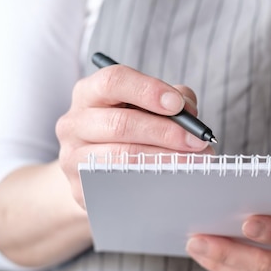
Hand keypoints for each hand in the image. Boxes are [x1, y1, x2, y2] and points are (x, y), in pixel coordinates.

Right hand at [56, 65, 212, 206]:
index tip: (178, 105)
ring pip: (121, 157)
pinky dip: (152, 181)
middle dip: (165, 132)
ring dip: (164, 159)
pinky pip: (120, 184)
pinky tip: (175, 179)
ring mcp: (73, 157)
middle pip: (120, 124)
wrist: (97, 173)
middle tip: (197, 141)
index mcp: (90, 92)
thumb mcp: (147, 107)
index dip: (148, 91)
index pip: (114, 81)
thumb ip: (172, 101)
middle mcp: (74, 122)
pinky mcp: (81, 189)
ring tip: (194, 161)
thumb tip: (190, 113)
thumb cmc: (130, 130)